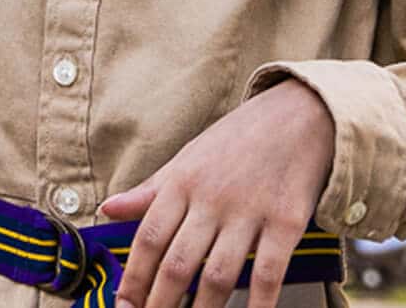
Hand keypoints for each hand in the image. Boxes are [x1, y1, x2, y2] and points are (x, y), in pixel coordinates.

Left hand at [101, 78, 336, 307]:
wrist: (299, 116)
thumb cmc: (236, 142)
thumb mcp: (187, 159)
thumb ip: (149, 190)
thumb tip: (106, 209)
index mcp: (181, 183)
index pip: (148, 238)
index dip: (134, 277)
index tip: (123, 305)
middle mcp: (210, 199)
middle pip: (177, 262)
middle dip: (160, 302)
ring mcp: (249, 211)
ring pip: (218, 273)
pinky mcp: (286, 221)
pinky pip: (269, 271)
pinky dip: (258, 302)